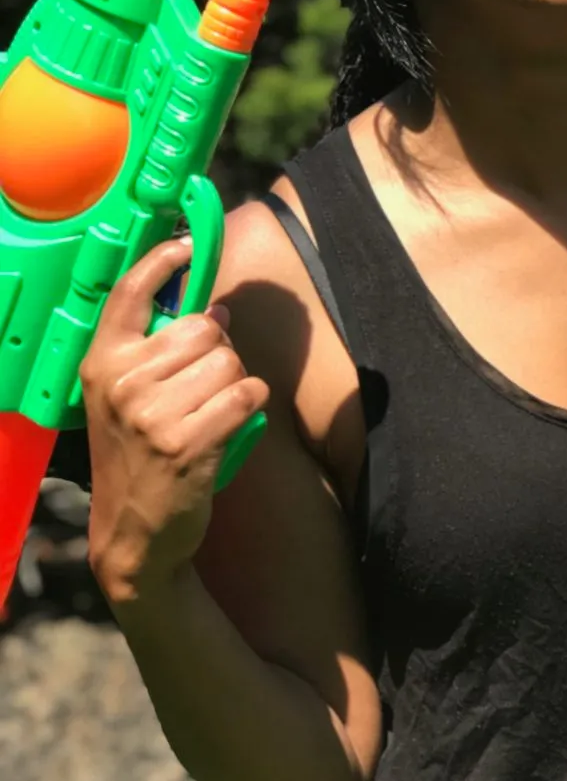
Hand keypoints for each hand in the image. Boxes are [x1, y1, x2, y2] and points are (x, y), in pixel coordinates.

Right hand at [80, 237, 269, 604]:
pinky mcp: (187, 442)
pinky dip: (251, 408)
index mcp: (102, 364)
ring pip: (230, 362)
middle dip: (218, 352)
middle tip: (202, 389)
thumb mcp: (129, 399)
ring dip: (235, 386)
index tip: (187, 245)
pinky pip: (247, 395)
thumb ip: (162, 351)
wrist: (136, 535)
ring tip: (209, 415)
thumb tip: (217, 309)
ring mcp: (151, 414)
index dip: (163, 261)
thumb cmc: (139, 457)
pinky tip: (229, 427)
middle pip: (205, 328)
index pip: (130, 294)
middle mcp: (121, 382)